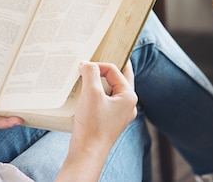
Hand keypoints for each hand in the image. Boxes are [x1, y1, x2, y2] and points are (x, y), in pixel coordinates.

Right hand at [56, 61, 137, 181]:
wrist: (87, 152)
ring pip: (112, 89)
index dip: (98, 65)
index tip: (83, 66)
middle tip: (95, 60)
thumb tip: (87, 63)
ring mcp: (120, 113)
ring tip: (88, 76)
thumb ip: (90, 72)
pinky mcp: (110, 120)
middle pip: (120, 78)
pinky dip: (97, 93)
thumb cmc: (92, 125)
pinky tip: (85, 94)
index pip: (115, 70)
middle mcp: (128, 104)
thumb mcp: (91, 93)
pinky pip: (106, 100)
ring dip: (100, 81)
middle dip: (107, 69)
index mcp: (129, 96)